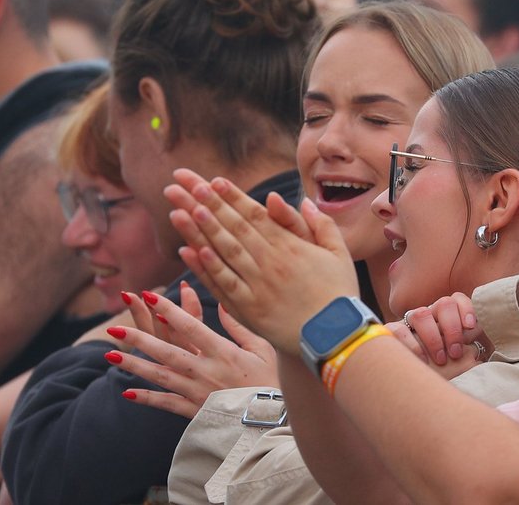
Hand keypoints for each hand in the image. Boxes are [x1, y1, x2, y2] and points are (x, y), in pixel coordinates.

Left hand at [105, 283, 278, 418]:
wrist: (271, 423)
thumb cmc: (271, 382)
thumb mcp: (262, 349)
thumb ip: (239, 327)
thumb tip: (223, 303)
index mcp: (223, 352)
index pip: (190, 326)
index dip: (169, 310)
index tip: (150, 295)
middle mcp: (205, 370)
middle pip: (166, 351)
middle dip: (138, 339)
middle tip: (114, 327)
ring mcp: (198, 392)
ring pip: (160, 376)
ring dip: (133, 365)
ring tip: (110, 355)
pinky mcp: (196, 411)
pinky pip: (167, 404)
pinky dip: (147, 398)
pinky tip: (128, 393)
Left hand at [170, 176, 358, 355]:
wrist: (336, 337)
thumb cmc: (339, 293)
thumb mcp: (339, 253)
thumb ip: (321, 224)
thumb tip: (304, 200)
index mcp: (290, 247)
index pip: (254, 215)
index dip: (232, 197)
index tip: (212, 181)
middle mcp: (270, 263)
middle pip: (233, 227)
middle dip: (206, 203)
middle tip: (184, 185)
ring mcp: (257, 286)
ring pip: (223, 252)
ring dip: (199, 230)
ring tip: (179, 210)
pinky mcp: (249, 310)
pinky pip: (223, 285)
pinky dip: (206, 268)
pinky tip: (190, 251)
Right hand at [387, 293, 489, 376]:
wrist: (412, 386)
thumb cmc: (442, 372)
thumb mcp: (459, 361)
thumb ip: (470, 352)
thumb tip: (482, 351)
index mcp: (447, 318)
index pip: (457, 299)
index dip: (466, 308)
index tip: (471, 326)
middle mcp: (429, 316)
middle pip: (444, 303)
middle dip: (452, 327)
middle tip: (456, 352)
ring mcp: (409, 323)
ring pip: (421, 314)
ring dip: (434, 337)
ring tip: (441, 359)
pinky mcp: (391, 333)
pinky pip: (399, 330)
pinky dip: (413, 345)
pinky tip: (422, 360)